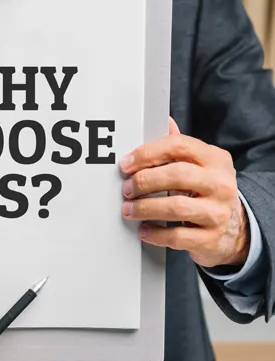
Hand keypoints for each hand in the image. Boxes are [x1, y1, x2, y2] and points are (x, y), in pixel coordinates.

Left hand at [119, 118, 249, 267]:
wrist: (234, 228)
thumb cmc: (207, 191)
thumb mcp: (199, 165)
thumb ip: (179, 147)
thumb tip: (163, 121)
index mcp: (215, 159)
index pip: (179, 146)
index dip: (148, 153)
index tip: (126, 164)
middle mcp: (221, 183)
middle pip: (178, 175)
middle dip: (144, 181)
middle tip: (126, 189)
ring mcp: (218, 212)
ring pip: (177, 207)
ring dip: (145, 208)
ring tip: (129, 210)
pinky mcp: (211, 239)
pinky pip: (177, 236)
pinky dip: (155, 234)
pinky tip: (144, 230)